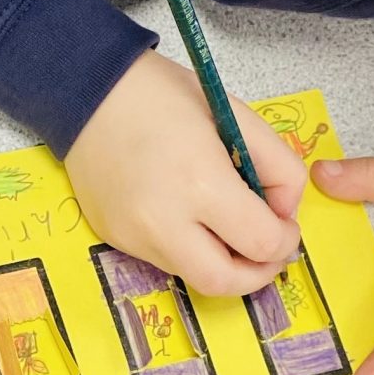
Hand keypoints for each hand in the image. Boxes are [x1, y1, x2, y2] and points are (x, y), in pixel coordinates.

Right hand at [67, 50, 308, 297]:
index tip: (284, 223)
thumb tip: (283, 212)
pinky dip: (187, 248)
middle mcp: (164, 221)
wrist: (89, 92)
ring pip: (192, 276)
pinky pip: (162, 259)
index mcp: (202, 183)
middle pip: (224, 283)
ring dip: (220, 262)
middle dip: (257, 274)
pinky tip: (186, 216)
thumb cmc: (166, 96)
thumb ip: (279, 167)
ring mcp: (133, 236)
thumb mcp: (238, 117)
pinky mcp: (112, 237)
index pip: (261, 243)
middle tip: (265, 251)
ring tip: (226, 229)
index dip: (284, 239)